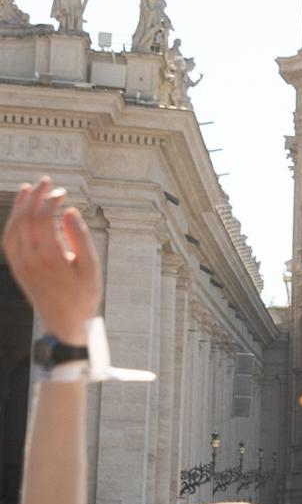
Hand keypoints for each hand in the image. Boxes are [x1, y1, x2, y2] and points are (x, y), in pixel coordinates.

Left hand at [1, 178, 99, 343]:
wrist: (64, 323)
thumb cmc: (83, 295)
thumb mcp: (91, 268)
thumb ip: (80, 238)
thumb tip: (70, 211)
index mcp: (50, 258)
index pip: (43, 218)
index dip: (50, 200)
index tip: (62, 191)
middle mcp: (30, 260)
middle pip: (25, 219)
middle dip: (34, 196)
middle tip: (46, 181)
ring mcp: (20, 265)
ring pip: (13, 228)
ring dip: (20, 206)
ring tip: (29, 189)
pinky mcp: (16, 269)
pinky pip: (9, 240)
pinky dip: (13, 223)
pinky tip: (21, 213)